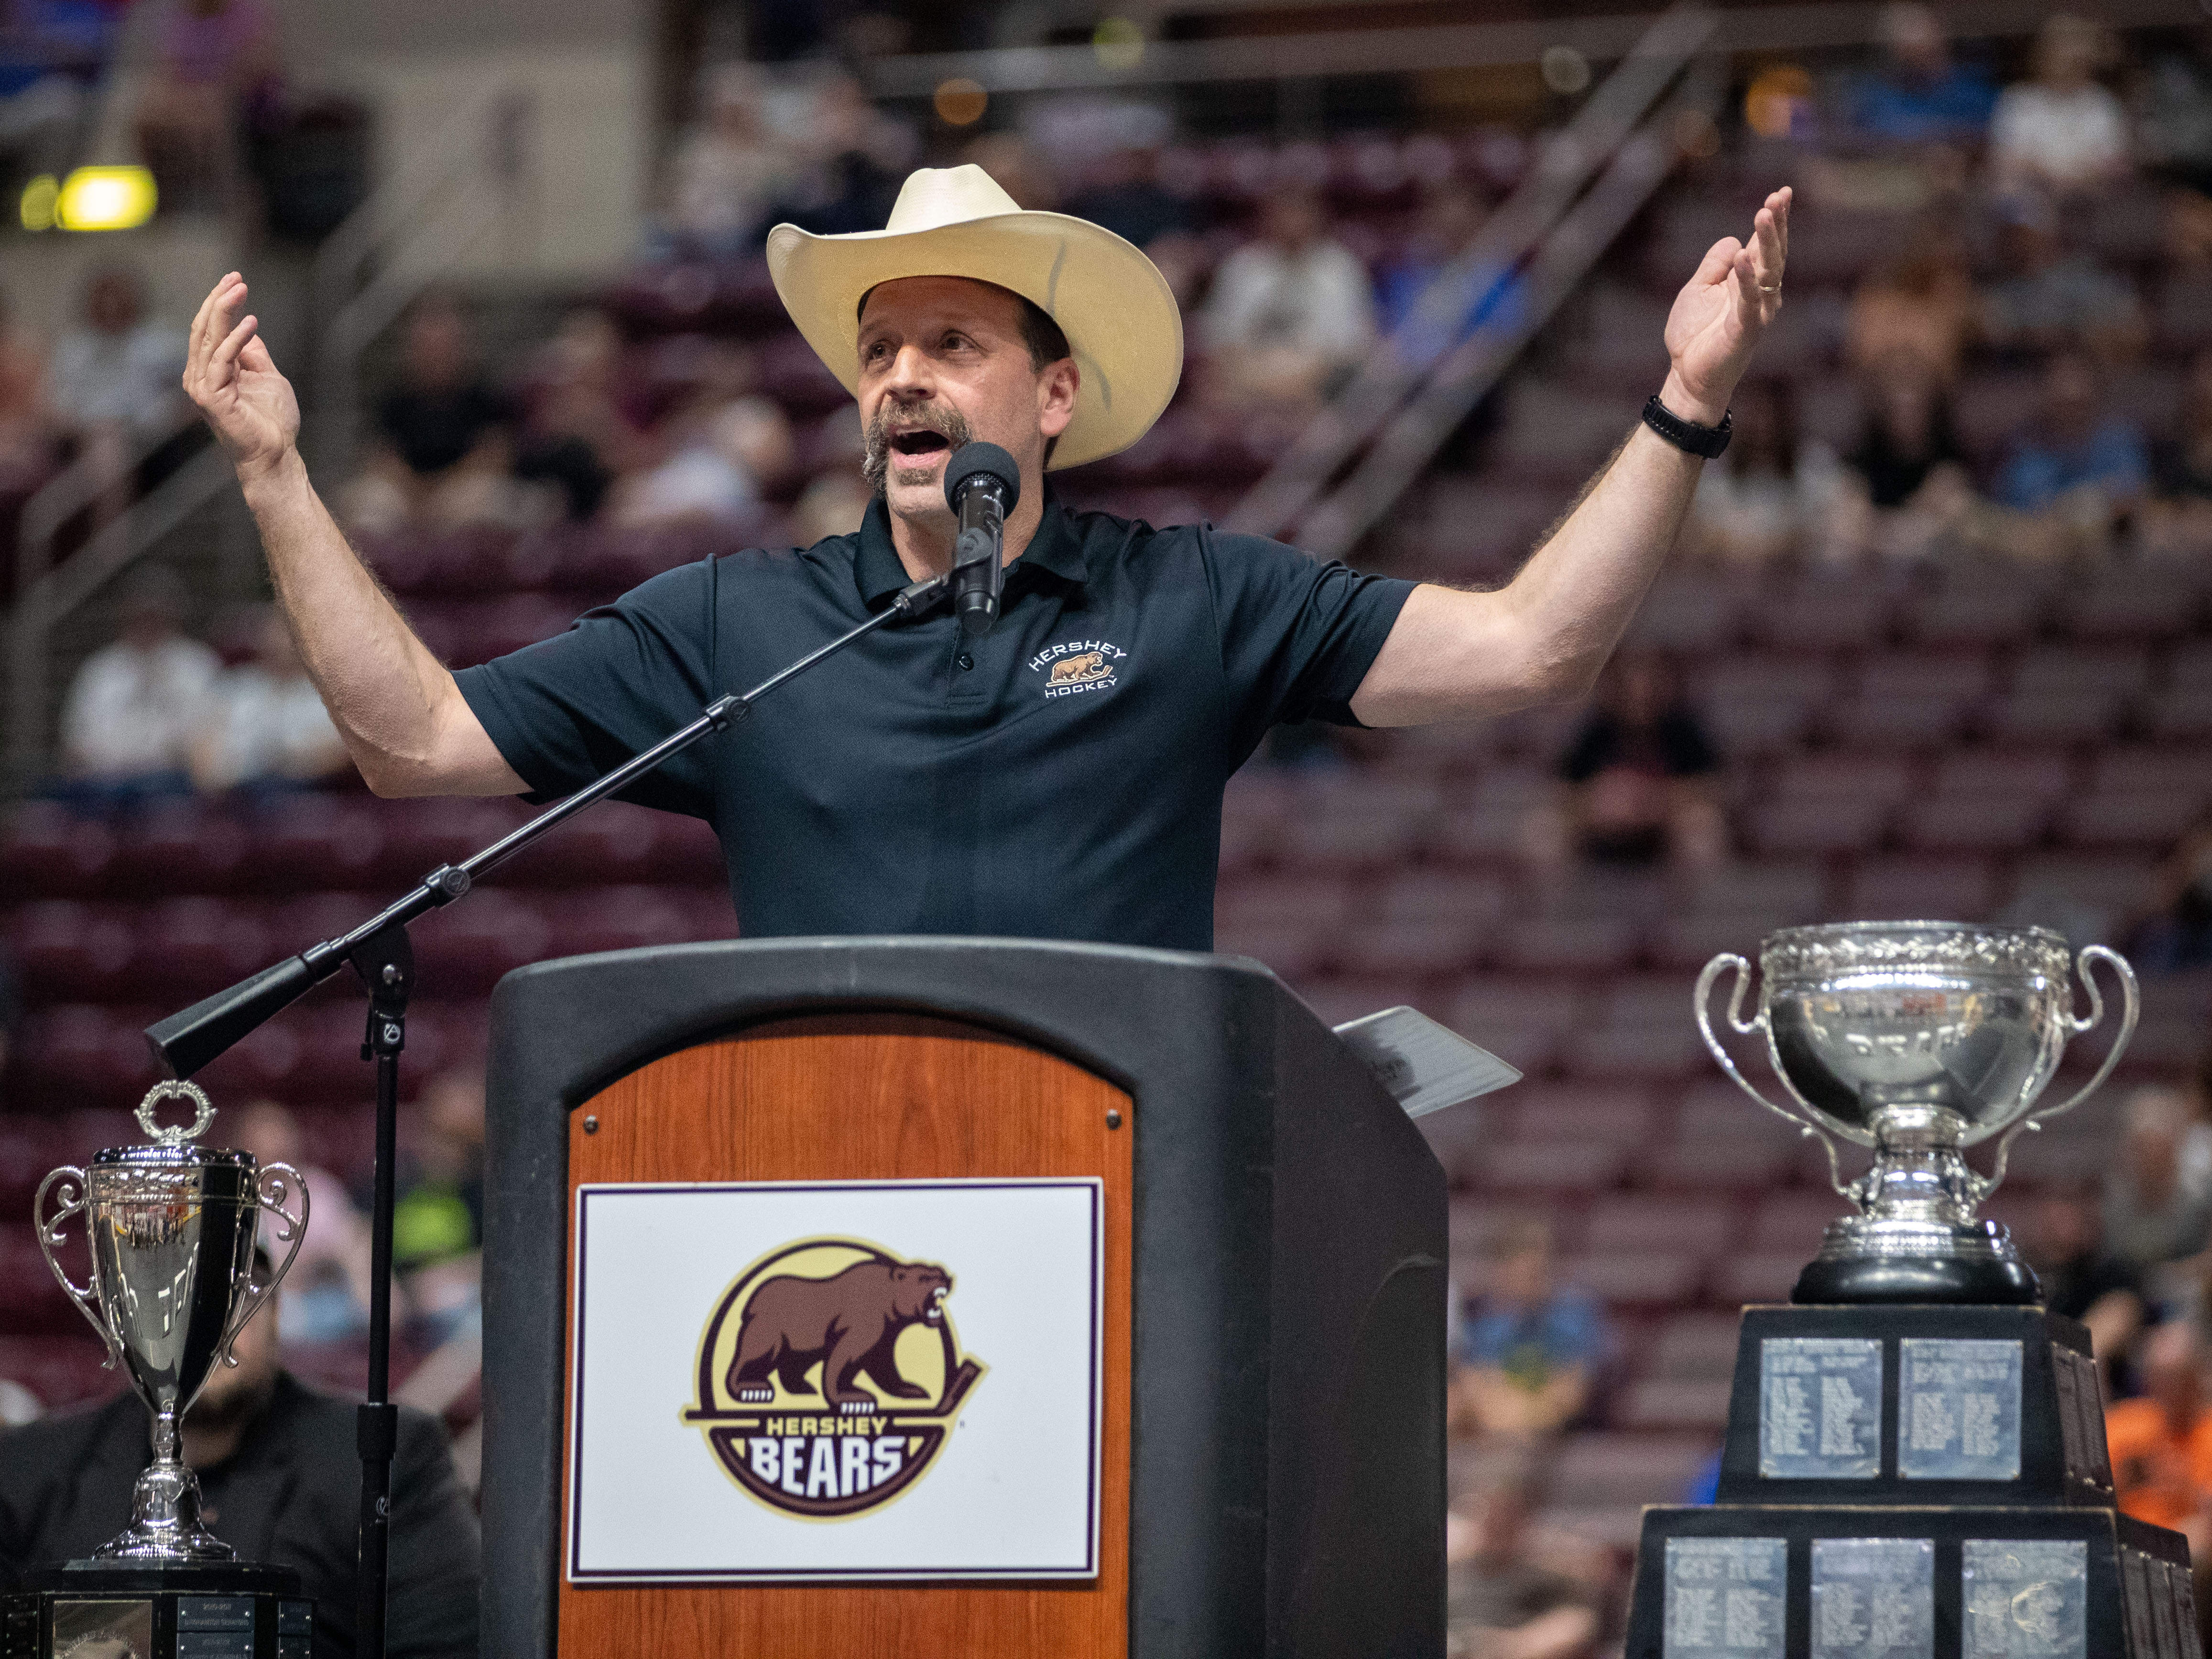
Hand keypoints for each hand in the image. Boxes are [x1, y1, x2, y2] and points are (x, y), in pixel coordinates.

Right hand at [184, 273, 299, 483]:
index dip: (219, 302)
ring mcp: (202, 386)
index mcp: (210, 370)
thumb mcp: (266, 376)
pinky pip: (222, 360)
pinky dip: (236, 339)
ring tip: (240, 288)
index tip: (235, 279)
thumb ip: (254, 353)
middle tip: (235, 277)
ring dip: (224, 310)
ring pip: (208, 338)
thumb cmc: (272, 421)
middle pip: (204, 328)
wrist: (276, 453)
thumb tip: (248, 326)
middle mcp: (200, 376)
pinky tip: (252, 322)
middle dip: (218, 299)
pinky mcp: (211, 397)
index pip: (209, 329)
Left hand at [1659, 185, 1790, 425]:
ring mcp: (1756, 312)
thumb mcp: (1699, 288)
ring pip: (1768, 272)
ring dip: (1767, 242)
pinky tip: (1744, 257)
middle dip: (1776, 224)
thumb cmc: (1695, 334)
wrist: (1687, 374)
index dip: (1776, 220)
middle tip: (1777, 198)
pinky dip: (1747, 279)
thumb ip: (1715, 264)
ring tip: (1764, 214)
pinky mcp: (1745, 330)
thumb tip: (1735, 240)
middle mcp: (1759, 294)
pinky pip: (1750, 301)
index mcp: (1748, 281)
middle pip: (1773, 253)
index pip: (1766, 245)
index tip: (1782, 193)